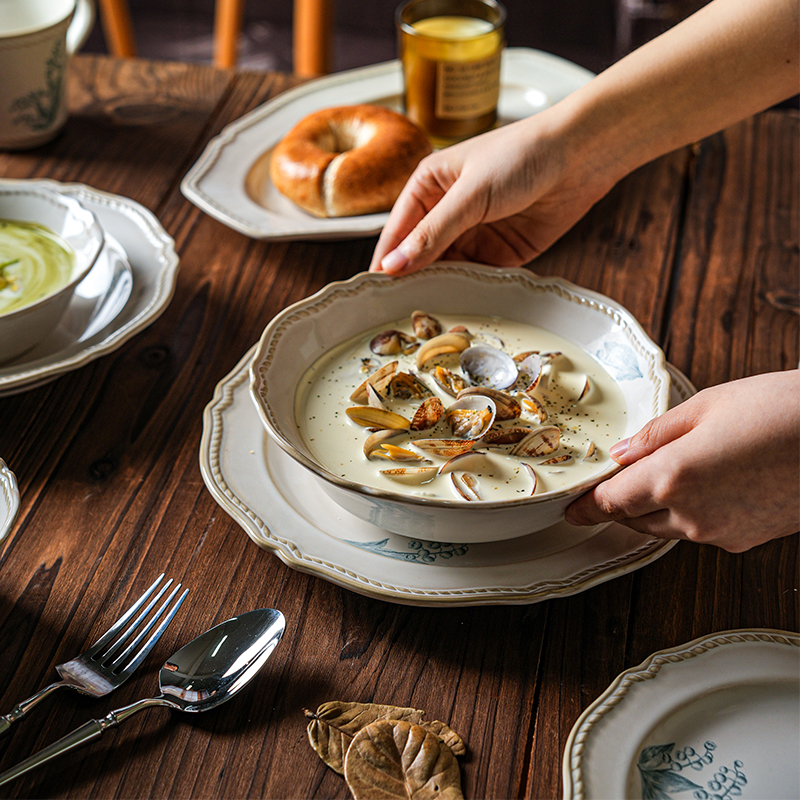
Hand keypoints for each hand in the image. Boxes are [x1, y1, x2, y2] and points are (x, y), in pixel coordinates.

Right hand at [370, 0, 797, 276]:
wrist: (581, 155)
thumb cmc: (521, 156)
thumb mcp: (471, 194)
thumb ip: (433, 233)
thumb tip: (393, 267)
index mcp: (427, 188)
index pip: (396, 233)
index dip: (385, 264)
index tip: (371, 296)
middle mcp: (445, 213)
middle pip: (418, 257)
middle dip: (411, 284)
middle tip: (398, 317)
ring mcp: (473, 235)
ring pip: (446, 272)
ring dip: (440, 292)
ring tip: (428, 319)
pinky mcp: (500, 254)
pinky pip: (477, 279)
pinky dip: (470, 293)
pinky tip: (462, 309)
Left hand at [565, 371, 799, 551]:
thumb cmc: (780, 410)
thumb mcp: (705, 406)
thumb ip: (655, 435)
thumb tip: (622, 454)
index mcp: (672, 478)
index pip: (611, 502)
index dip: (586, 507)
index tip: (571, 509)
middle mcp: (692, 515)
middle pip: (635, 519)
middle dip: (621, 502)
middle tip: (617, 480)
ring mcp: (721, 533)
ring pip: (666, 528)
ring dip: (653, 509)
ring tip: (668, 474)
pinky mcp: (747, 540)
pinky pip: (700, 531)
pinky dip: (688, 514)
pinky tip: (706, 485)